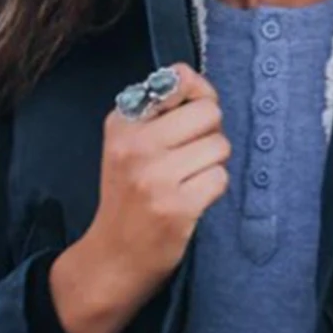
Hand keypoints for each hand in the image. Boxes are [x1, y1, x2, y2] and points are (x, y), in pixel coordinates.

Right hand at [86, 61, 231, 295]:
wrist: (113, 256)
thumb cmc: (129, 198)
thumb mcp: (128, 145)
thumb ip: (160, 109)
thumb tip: (191, 75)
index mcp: (122, 123)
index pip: (179, 80)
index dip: (199, 96)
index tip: (193, 117)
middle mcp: (135, 146)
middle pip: (209, 113)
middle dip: (210, 134)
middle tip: (192, 155)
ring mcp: (155, 177)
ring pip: (219, 146)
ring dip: (213, 164)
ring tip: (188, 180)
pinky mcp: (176, 207)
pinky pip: (219, 179)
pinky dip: (212, 189)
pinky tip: (192, 199)